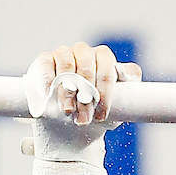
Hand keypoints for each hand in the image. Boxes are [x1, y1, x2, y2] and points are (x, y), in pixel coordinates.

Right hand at [25, 41, 140, 124]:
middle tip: (84, 119)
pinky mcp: (45, 60)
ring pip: (67, 65)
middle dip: (86, 97)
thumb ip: (129, 85)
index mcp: (103, 57)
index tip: (102, 115)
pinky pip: (46, 63)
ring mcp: (64, 53)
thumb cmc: (99, 111)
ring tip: (68, 111)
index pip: (106, 67)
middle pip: (86, 68)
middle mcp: (84, 51)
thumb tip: (124, 72)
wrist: (73, 122)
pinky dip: (47, 78)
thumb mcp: (120, 102)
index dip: (104, 92)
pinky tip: (49, 93)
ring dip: (68, 91)